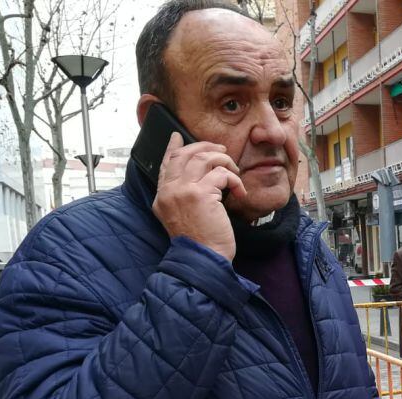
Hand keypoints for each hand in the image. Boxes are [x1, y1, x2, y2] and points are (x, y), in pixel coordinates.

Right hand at [152, 133, 246, 260]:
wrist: (203, 259)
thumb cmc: (200, 243)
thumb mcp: (182, 218)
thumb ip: (182, 198)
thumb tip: (200, 179)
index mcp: (162, 197)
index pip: (165, 164)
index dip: (172, 148)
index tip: (177, 136)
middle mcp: (169, 191)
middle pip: (184, 155)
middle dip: (204, 148)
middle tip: (221, 150)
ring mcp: (183, 191)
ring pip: (203, 159)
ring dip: (224, 161)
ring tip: (234, 171)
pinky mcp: (201, 194)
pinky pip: (222, 174)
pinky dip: (234, 179)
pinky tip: (240, 191)